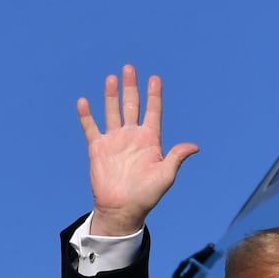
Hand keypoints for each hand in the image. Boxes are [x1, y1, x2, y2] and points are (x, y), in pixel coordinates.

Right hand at [78, 65, 198, 236]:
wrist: (122, 209)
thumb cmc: (146, 195)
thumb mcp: (166, 176)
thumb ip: (176, 157)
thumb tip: (194, 146)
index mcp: (149, 140)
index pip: (152, 111)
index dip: (154, 95)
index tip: (155, 78)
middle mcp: (131, 136)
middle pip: (131, 105)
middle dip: (131, 87)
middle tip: (129, 68)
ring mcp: (114, 140)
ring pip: (112, 111)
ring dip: (111, 95)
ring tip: (111, 78)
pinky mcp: (97, 148)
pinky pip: (91, 128)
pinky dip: (87, 116)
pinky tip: (84, 102)